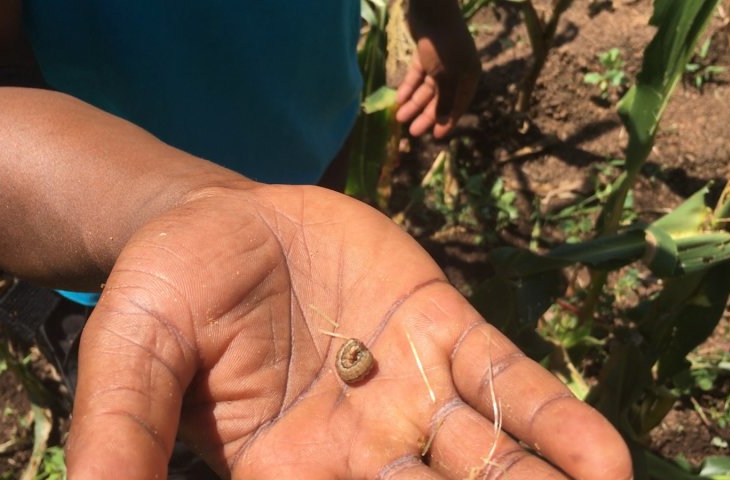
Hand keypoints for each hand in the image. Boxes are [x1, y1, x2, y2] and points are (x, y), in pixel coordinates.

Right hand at [65, 184, 631, 478]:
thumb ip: (122, 438)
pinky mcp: (440, 329)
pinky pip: (506, 383)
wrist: (211, 220)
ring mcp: (410, 392)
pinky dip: (554, 422)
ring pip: (489, 464)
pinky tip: (606, 464)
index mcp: (286, 476)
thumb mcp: (129, 360)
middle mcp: (361, 452)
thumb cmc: (162, 293)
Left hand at [396, 0, 480, 138]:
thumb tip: (443, 121)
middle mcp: (457, 71)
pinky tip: (398, 99)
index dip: (446, 121)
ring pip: (427, 88)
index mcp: (469, 76)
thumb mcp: (445, 76)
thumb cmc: (443, 46)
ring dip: (414, 103)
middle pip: (440, 99)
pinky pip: (417, 75)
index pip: (458, 105)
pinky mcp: (426, 54)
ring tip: (399, 117)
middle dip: (426, 115)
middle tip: (412, 131)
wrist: (432, 10)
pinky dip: (408, 86)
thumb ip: (444, 99)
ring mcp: (441, 62)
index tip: (435, 137)